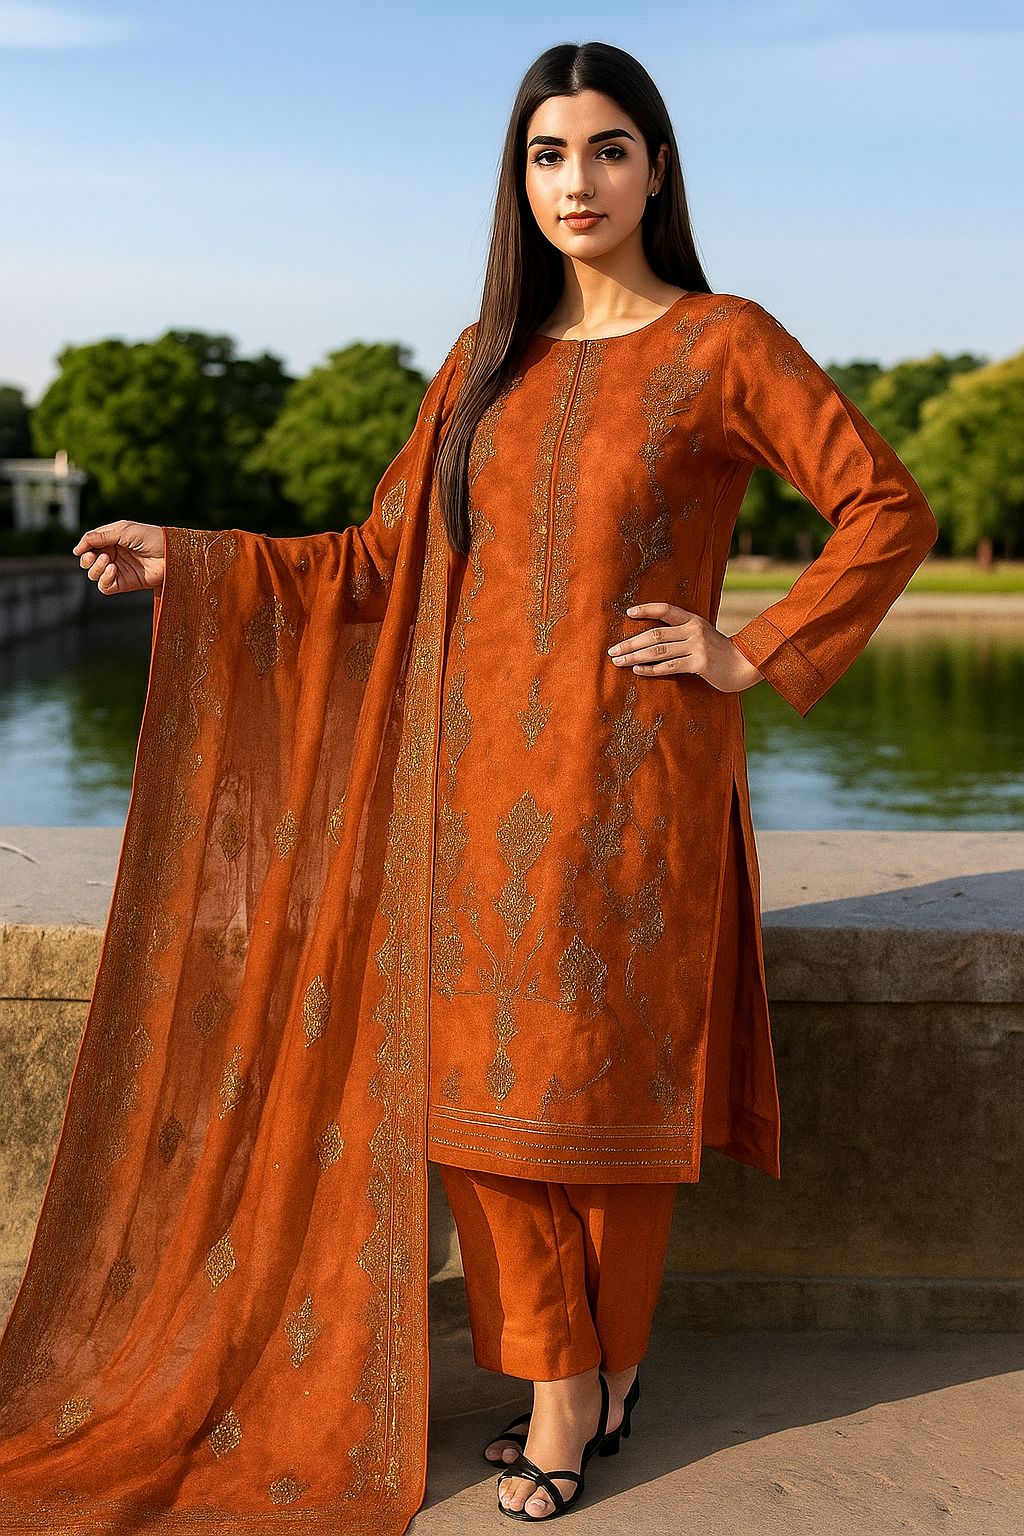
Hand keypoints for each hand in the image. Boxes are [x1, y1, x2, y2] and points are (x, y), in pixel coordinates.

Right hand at [73, 521, 165, 593]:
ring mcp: (118, 570)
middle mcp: (113, 555)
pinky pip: (105, 586)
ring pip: (93, 574)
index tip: (82, 550)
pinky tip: (112, 570)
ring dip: (96, 568)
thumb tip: (77, 549)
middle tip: (97, 556)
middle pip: (88, 561)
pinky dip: (104, 579)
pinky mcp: (124, 583)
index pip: (89, 545)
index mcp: (112, 539)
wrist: (171, 554)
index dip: (84, 547)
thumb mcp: (123, 531)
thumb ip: (99, 537)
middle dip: (87, 559)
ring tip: (108, 560)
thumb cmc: (150, 537)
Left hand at [607, 602, 763, 692]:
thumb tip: (651, 640)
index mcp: (693, 620)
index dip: (646, 610)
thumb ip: (682, 633)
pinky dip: (651, 669)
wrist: (745, 665)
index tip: (627, 613)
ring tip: (618, 661)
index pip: (665, 610)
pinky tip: (637, 671)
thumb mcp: (702, 636)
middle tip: (612, 650)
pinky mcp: (700, 663)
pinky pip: (670, 666)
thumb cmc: (719, 652)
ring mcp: (697, 646)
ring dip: (635, 657)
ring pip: (658, 651)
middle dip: (630, 643)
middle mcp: (693, 630)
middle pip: (654, 634)